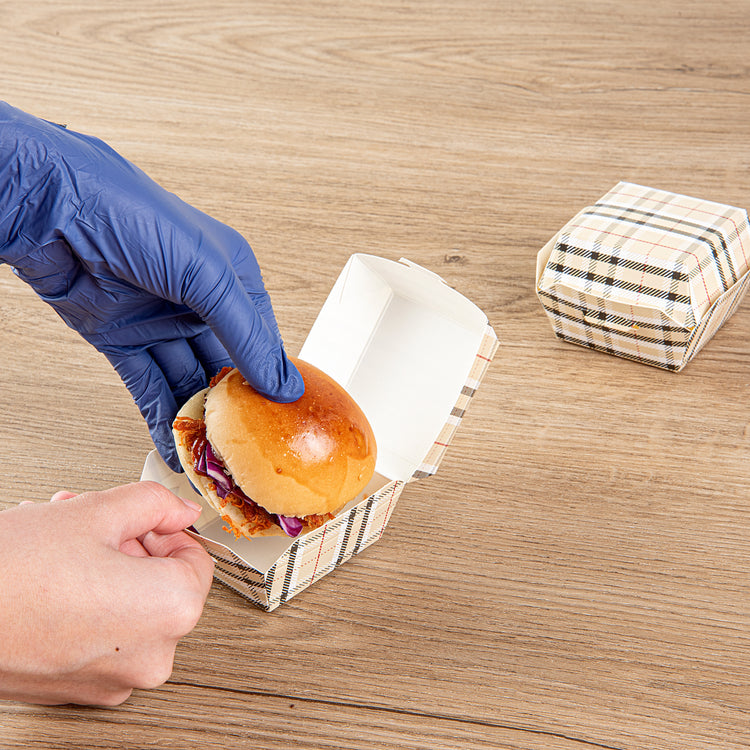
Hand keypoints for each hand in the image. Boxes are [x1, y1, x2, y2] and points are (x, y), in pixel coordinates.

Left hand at [0, 102, 302, 470]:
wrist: (53, 209)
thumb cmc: (135, 218)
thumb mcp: (207, 274)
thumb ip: (245, 333)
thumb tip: (281, 382)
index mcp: (229, 277)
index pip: (260, 339)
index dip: (270, 379)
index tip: (281, 420)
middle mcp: (197, 300)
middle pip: (224, 364)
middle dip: (234, 405)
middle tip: (246, 445)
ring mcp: (159, 321)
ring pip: (186, 380)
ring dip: (197, 417)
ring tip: (211, 453)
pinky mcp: (122, 339)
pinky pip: (148, 385)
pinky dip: (160, 416)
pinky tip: (174, 443)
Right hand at [0, 482, 213, 705]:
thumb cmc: (11, 573)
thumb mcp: (98, 511)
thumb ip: (155, 503)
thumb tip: (180, 510)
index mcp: (170, 610)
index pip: (197, 560)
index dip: (166, 531)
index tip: (142, 522)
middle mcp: (150, 656)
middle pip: (162, 584)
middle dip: (130, 545)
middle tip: (95, 526)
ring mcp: (112, 680)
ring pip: (130, 608)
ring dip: (106, 570)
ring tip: (64, 545)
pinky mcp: (79, 690)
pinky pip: (104, 637)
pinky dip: (89, 605)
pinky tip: (54, 579)